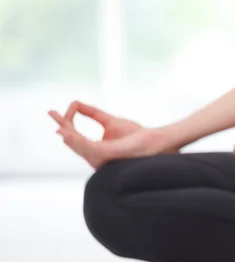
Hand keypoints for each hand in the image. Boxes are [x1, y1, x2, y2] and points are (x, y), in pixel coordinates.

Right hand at [48, 101, 171, 168]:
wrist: (155, 141)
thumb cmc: (136, 135)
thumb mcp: (110, 121)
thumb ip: (93, 114)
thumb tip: (76, 103)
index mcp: (95, 151)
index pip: (75, 138)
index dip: (68, 123)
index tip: (71, 105)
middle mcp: (95, 158)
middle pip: (73, 142)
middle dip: (63, 127)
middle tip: (51, 112)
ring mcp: (101, 159)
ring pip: (78, 146)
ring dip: (67, 134)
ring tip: (58, 125)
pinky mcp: (108, 155)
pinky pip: (88, 148)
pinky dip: (76, 140)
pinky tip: (67, 133)